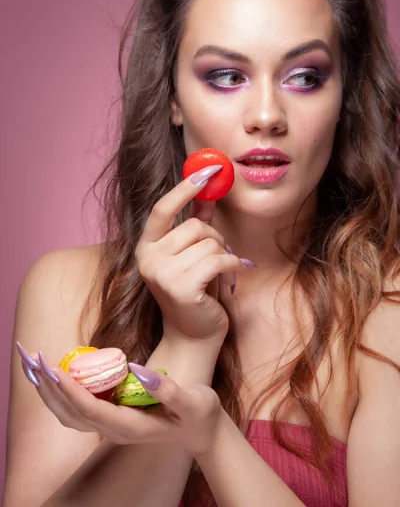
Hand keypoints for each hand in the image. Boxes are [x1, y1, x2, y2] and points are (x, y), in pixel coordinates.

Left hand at [23, 351, 222, 455]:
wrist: (201, 431)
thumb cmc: (200, 415)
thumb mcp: (193, 402)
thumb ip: (169, 390)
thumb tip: (139, 371)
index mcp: (132, 427)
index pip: (92, 410)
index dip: (71, 391)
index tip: (55, 370)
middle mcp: (116, 430)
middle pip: (72, 414)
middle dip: (50, 389)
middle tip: (33, 360)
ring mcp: (112, 426)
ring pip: (70, 414)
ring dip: (50, 391)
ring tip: (35, 366)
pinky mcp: (112, 417)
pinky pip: (78, 408)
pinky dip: (62, 392)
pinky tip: (58, 373)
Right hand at [135, 166, 248, 342]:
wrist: (193, 336)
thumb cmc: (194, 292)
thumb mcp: (191, 254)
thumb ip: (196, 222)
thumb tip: (209, 191)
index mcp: (146, 247)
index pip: (162, 209)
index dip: (185, 188)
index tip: (210, 170)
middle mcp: (148, 258)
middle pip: (194, 226)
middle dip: (215, 238)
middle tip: (218, 256)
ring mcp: (162, 274)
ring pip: (209, 242)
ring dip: (223, 256)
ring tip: (220, 274)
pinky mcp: (181, 287)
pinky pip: (218, 259)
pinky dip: (231, 266)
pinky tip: (228, 278)